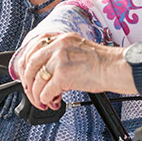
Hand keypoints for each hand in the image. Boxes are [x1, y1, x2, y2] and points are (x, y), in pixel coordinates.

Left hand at [17, 32, 133, 109]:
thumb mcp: (77, 49)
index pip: (33, 47)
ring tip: (44, 102)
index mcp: (61, 38)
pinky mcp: (63, 75)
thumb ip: (60, 56)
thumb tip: (47, 73)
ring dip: (37, 95)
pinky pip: (46, 91)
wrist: (115, 67)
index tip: (27, 74)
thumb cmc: (102, 62)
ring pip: (36, 80)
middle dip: (28, 81)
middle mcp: (58, 45)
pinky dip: (46, 100)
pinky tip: (53, 102)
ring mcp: (59, 59)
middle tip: (32, 92)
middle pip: (30, 63)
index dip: (26, 63)